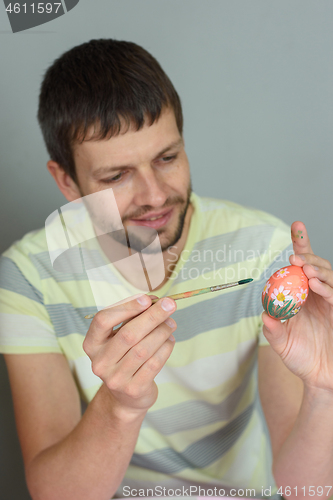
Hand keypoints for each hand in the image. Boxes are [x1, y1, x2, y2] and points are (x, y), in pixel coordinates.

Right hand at [83, 295, 176, 415]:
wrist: (125, 396)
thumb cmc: (124, 357)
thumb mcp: (120, 337)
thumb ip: (132, 318)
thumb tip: (155, 301)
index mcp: (92, 344)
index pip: (103, 320)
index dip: (126, 307)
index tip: (147, 299)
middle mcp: (100, 362)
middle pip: (128, 334)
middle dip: (152, 316)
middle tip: (170, 304)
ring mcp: (115, 378)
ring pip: (143, 349)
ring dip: (162, 331)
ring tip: (171, 323)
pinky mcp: (133, 389)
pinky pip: (154, 364)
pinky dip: (165, 348)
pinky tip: (170, 340)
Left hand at [262, 221, 332, 391]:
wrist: (321, 379)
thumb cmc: (301, 358)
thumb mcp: (281, 345)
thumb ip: (273, 331)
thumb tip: (264, 316)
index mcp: (302, 295)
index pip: (301, 267)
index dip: (301, 245)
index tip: (297, 225)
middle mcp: (318, 295)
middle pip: (316, 267)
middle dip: (308, 257)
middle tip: (297, 257)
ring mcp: (331, 303)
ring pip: (328, 278)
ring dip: (317, 270)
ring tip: (304, 268)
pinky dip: (327, 289)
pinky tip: (315, 284)